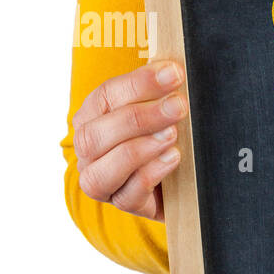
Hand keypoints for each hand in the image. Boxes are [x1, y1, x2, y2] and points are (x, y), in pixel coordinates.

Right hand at [72, 61, 188, 221]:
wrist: (185, 182)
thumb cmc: (169, 136)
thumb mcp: (163, 111)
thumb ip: (161, 93)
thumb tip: (175, 70)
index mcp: (93, 116)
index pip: (106, 95)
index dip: (140, 83)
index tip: (174, 73)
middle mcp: (88, 150)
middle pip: (95, 134)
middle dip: (139, 117)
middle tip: (178, 106)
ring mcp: (101, 180)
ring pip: (102, 169)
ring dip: (140, 148)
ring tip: (173, 135)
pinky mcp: (123, 204)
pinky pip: (127, 195)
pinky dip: (150, 174)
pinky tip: (173, 159)